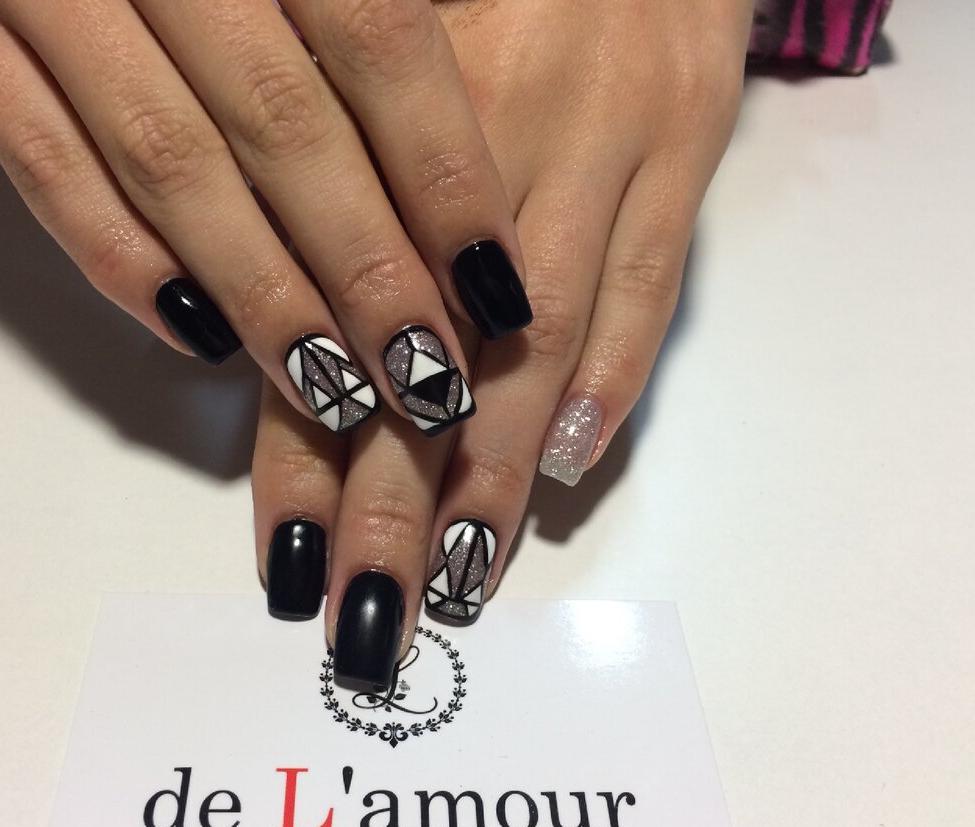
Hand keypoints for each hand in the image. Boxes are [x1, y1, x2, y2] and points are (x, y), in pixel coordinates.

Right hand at [0, 0, 530, 434]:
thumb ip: (354, 8)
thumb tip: (468, 119)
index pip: (380, 41)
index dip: (442, 174)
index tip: (497, 288)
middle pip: (282, 123)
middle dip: (365, 267)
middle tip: (428, 377)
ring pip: (167, 160)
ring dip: (260, 290)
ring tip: (336, 388)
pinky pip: (37, 161)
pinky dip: (119, 260)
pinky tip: (199, 337)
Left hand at [252, 0, 753, 689]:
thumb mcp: (362, 64)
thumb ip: (324, 198)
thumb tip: (298, 352)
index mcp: (370, 124)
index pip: (323, 324)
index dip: (304, 453)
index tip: (292, 562)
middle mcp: (479, 143)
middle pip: (429, 358)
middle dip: (394, 501)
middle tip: (371, 614)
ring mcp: (594, 145)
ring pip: (536, 341)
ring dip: (496, 472)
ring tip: (460, 576)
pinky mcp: (682, 144)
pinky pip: (649, 278)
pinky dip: (612, 379)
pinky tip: (568, 466)